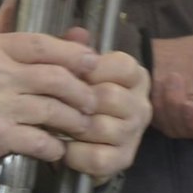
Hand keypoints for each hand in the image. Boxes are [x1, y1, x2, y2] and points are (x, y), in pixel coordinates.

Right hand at [0, 1, 105, 165]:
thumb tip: (15, 3)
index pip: (43, 45)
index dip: (75, 53)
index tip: (93, 62)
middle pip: (57, 78)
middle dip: (83, 91)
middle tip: (93, 100)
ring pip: (54, 111)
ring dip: (74, 120)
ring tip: (82, 125)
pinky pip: (39, 141)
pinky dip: (54, 147)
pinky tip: (58, 148)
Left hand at [55, 34, 149, 179]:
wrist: (73, 140)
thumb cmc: (72, 97)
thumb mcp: (71, 70)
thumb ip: (72, 50)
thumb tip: (77, 32)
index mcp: (133, 75)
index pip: (121, 66)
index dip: (89, 71)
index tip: (65, 75)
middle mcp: (141, 103)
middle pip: (107, 97)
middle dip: (74, 102)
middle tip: (52, 104)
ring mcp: (134, 133)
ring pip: (100, 127)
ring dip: (71, 128)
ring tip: (54, 125)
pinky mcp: (124, 159)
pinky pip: (97, 157)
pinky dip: (74, 154)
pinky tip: (63, 148)